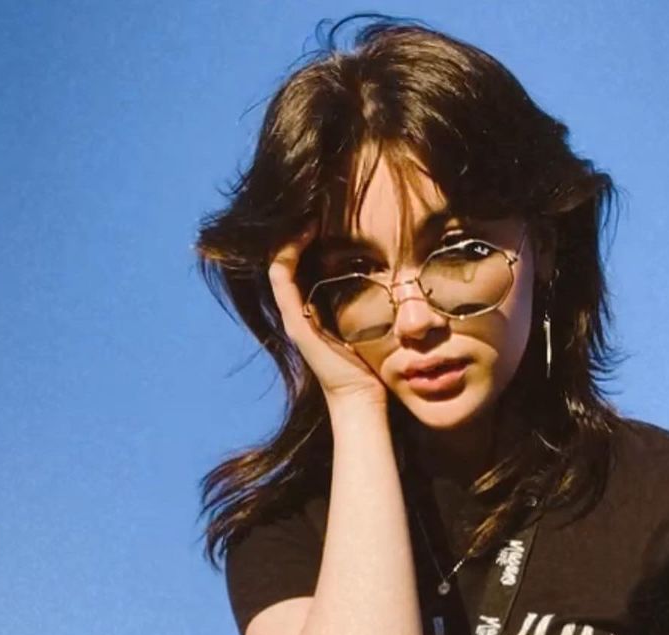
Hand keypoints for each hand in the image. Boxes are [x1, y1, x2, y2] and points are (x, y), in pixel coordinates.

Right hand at [267, 229, 387, 410]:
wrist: (361, 397)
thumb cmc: (369, 364)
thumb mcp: (367, 321)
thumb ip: (367, 299)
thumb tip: (389, 271)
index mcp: (311, 309)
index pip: (299, 263)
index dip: (305, 236)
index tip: (325, 214)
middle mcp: (297, 310)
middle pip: (285, 260)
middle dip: (295, 230)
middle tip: (313, 204)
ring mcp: (292, 315)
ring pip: (278, 263)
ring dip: (290, 234)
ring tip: (307, 211)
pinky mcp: (294, 320)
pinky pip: (281, 277)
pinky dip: (288, 251)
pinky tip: (305, 231)